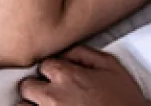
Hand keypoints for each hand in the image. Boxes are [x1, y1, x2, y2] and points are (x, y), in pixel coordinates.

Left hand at [17, 46, 150, 105]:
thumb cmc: (124, 100)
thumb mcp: (110, 65)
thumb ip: (83, 53)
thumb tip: (66, 50)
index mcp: (66, 76)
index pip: (43, 65)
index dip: (52, 71)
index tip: (58, 78)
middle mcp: (53, 97)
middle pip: (26, 87)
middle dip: (37, 88)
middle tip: (50, 94)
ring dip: (32, 105)